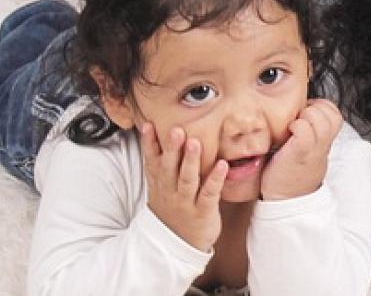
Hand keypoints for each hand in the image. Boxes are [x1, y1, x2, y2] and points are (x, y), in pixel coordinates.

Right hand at [140, 123, 227, 250]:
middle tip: (176, 130)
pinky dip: (215, 179)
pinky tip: (222, 165)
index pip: (152, 161)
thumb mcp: (160, 189)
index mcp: (160, 184)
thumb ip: (160, 165)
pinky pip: (209, 194)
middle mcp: (170, 192)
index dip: (149, 144)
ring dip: (191, 161)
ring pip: (187, 179)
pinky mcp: (203, 212)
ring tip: (195, 142)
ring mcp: (186, 202)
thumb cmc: (173, 210)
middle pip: (169, 168)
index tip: (148, 125)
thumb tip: (157, 136)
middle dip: (172, 148)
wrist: (178, 245)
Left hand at [258, 99, 341, 200]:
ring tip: (295, 126)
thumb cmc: (289, 177)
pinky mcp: (299, 153)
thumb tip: (295, 116)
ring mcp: (313, 149)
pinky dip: (296, 126)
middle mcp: (323, 145)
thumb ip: (308, 135)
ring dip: (306, 115)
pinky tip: (288, 135)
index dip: (321, 107)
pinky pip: (304, 129)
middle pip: (332, 113)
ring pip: (320, 118)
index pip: (334, 113)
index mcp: (324, 143)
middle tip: (300, 119)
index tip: (306, 114)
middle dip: (315, 108)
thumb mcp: (307, 154)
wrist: (287, 202)